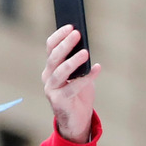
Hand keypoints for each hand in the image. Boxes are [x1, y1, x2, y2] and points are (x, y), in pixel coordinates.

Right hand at [42, 25, 99, 143]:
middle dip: (65, 44)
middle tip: (77, 33)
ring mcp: (51, 89)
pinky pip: (73, 88)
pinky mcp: (59, 101)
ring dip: (72, 61)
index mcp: (51, 67)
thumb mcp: (79, 74)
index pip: (50, 48)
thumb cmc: (79, 94)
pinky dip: (86, 78)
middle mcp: (48, 77)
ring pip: (60, 72)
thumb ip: (80, 62)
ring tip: (85, 52)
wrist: (76, 120)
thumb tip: (85, 45)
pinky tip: (97, 68)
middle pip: (54, 57)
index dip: (59, 36)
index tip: (71, 26)